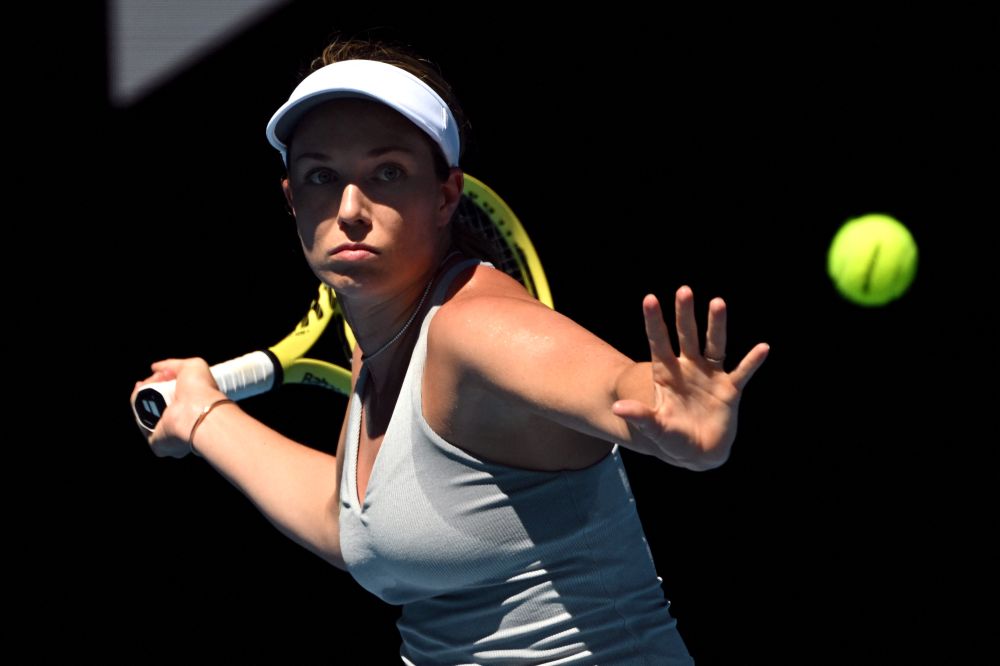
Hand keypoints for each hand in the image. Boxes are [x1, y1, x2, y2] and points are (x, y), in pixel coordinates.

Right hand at [130, 358, 225, 457]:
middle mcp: (182, 421)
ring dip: (140, 397)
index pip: (175, 397)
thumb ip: (174, 365)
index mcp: (194, 407)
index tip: (155, 375)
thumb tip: (156, 367)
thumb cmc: (201, 390)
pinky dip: (137, 408)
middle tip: (143, 382)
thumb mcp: (193, 367)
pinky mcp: (158, 442)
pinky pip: (142, 424)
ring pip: (148, 413)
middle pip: (158, 405)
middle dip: (147, 390)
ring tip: (141, 385)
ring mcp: (170, 433)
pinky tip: (138, 394)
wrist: (196, 412)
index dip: (163, 384)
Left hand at [612, 286, 768, 469]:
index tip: (650, 298)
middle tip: (684, 290)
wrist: (698, 454)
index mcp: (667, 374)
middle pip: (686, 336)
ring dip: (716, 325)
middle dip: (685, 314)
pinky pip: (743, 373)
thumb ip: (640, 417)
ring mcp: (710, 377)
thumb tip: (617, 408)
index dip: (654, 321)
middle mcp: (689, 369)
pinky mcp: (730, 390)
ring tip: (718, 303)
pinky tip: (763, 348)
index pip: (658, 342)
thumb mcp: (655, 429)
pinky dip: (752, 362)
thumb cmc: (671, 439)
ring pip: (714, 345)